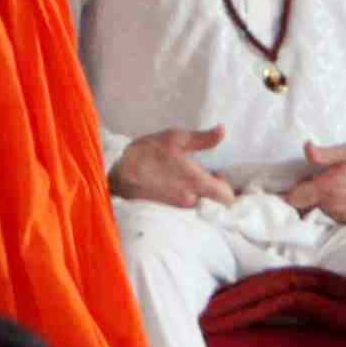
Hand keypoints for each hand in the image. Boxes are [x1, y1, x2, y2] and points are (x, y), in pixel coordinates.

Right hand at [114, 126, 239, 210]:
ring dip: (196, 195)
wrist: (118, 175)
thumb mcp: (175, 138)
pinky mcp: (167, 215)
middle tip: (201, 177)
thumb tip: (223, 131)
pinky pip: (184, 211)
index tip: (217, 175)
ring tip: (183, 180)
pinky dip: (183, 200)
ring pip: (198, 206)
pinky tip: (172, 188)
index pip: (227, 197)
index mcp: (197, 182)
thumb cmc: (147, 154)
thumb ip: (202, 138)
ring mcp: (178, 210)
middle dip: (211, 192)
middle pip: (214, 203)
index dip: (226, 187)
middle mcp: (191, 200)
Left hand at [284, 145, 345, 222]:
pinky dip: (327, 204)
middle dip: (302, 192)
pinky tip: (337, 192)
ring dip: (316, 198)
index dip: (288, 190)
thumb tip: (307, 148)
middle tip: (309, 177)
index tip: (288, 181)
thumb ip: (325, 154)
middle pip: (302, 203)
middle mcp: (331, 205)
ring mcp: (339, 215)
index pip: (293, 198)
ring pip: (315, 208)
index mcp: (328, 188)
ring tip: (326, 182)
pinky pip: (327, 213)